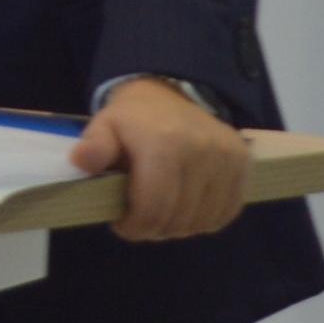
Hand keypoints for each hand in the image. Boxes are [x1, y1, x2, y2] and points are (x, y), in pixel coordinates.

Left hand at [75, 77, 246, 242]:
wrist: (171, 94)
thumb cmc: (133, 120)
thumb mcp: (105, 126)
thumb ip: (93, 146)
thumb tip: (81, 160)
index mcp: (165, 144)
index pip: (153, 210)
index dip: (134, 227)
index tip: (122, 221)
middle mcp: (202, 151)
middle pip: (177, 221)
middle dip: (153, 228)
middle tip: (140, 216)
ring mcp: (227, 159)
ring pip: (201, 222)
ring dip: (179, 226)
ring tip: (163, 209)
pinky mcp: (242, 165)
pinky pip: (225, 213)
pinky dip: (204, 219)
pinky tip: (187, 206)